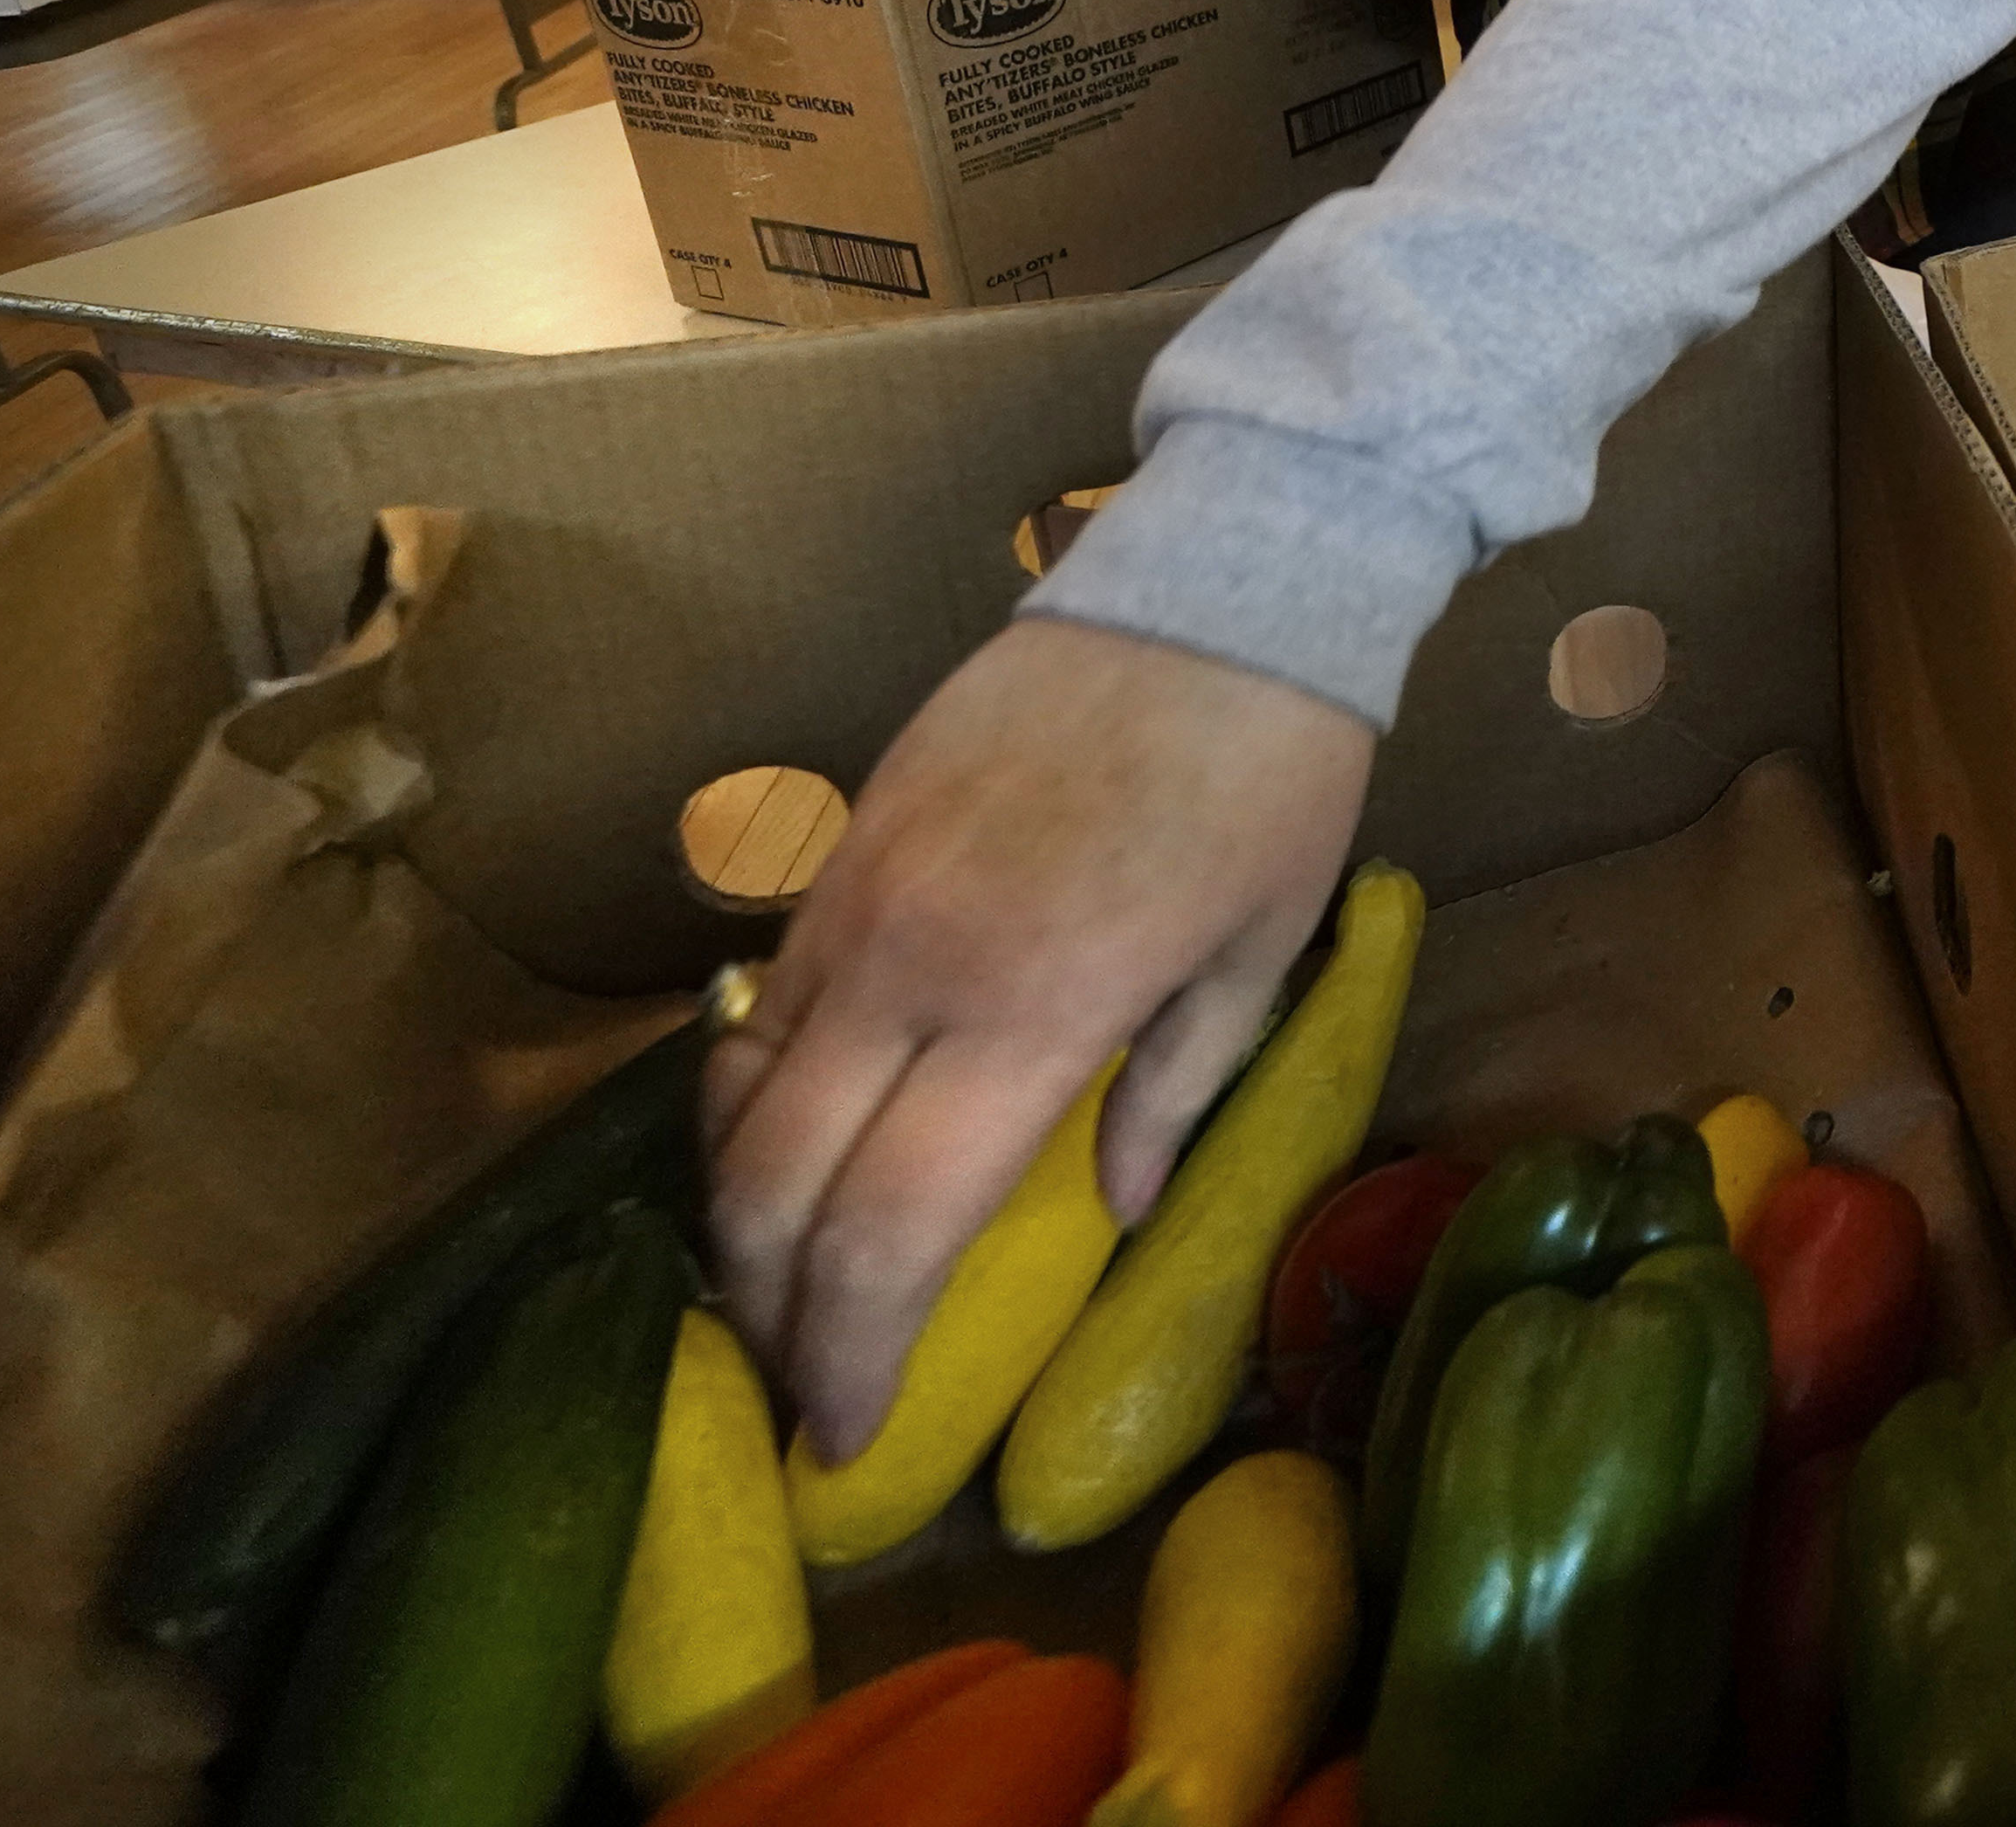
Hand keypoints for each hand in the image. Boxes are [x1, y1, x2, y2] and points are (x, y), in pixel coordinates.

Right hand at [704, 618, 1375, 1458]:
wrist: (1220, 581)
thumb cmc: (1273, 774)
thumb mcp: (1260, 950)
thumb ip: (1177, 1088)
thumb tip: (1117, 1206)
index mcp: (1034, 1009)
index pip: (890, 1230)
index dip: (849, 1351)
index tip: (845, 1435)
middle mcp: (914, 965)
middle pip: (778, 1183)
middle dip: (770, 1308)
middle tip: (797, 1380)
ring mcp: (862, 896)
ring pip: (742, 1091)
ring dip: (742, 1208)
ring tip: (778, 1283)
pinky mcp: (842, 839)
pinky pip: (763, 997)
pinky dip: (749, 1091)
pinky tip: (781, 1141)